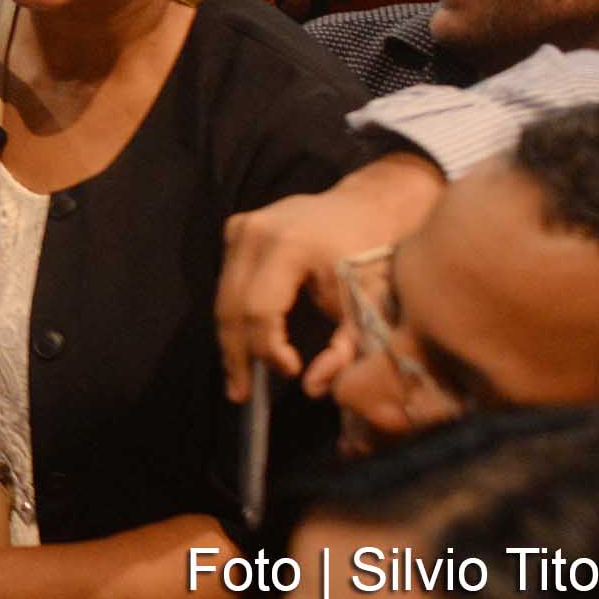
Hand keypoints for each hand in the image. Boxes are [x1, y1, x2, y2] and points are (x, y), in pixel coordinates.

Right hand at [215, 153, 445, 396]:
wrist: (368, 205)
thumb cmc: (376, 255)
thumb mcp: (370, 304)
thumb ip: (345, 349)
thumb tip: (311, 388)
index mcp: (288, 246)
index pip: (259, 310)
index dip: (268, 349)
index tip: (290, 372)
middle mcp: (254, 232)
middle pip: (231, 305)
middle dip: (237, 354)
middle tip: (241, 393)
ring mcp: (240, 227)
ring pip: (222, 295)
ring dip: (230, 338)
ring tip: (237, 376)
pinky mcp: (236, 228)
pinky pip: (226, 280)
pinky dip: (233, 313)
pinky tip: (243, 341)